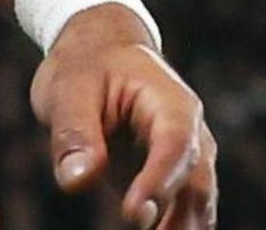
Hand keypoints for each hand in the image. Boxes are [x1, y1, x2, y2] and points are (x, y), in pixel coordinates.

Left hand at [31, 7, 213, 229]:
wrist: (101, 53)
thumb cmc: (85, 67)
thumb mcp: (68, 88)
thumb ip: (73, 132)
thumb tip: (78, 179)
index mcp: (170, 102)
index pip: (175, 145)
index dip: (158, 182)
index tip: (133, 214)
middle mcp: (191, 133)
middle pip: (196, 183)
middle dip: (177, 220)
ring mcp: (188, 160)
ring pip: (197, 204)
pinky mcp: (174, 180)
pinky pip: (183, 212)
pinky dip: (173, 229)